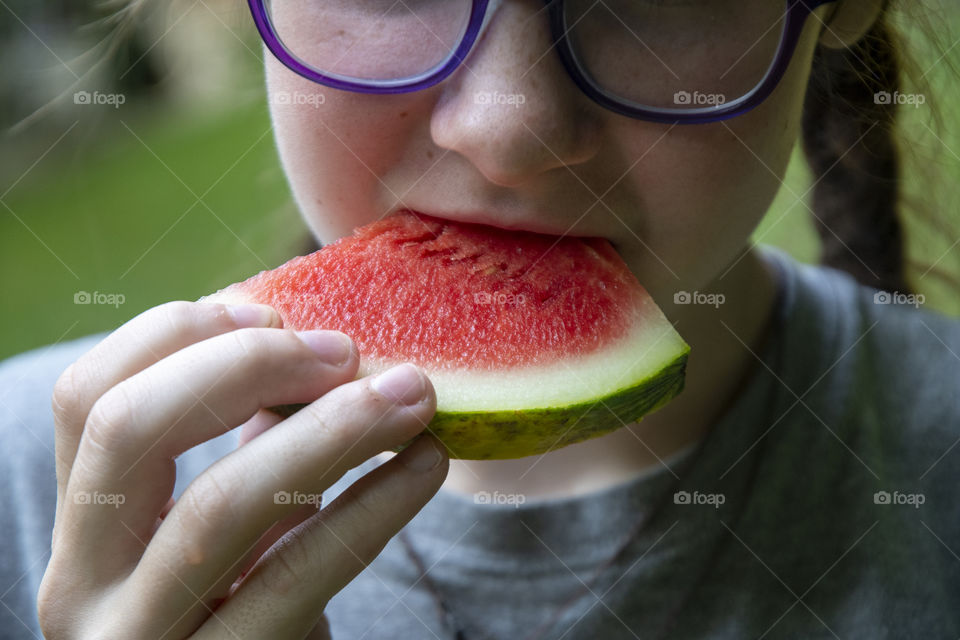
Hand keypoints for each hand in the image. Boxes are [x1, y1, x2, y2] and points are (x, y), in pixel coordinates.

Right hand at [38, 300, 447, 638]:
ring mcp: (144, 639)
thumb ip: (248, 449)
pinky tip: (424, 465)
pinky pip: (302, 573)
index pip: (87, 398)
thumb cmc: (248, 610)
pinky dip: (375, 504)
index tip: (272, 312)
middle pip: (129, 427)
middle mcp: (84, 586)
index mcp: (82, 530)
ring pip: (220, 505)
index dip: (178, 335)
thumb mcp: (228, 529)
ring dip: (330, 430)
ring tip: (410, 397)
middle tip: (345, 352)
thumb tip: (318, 347)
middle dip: (246, 364)